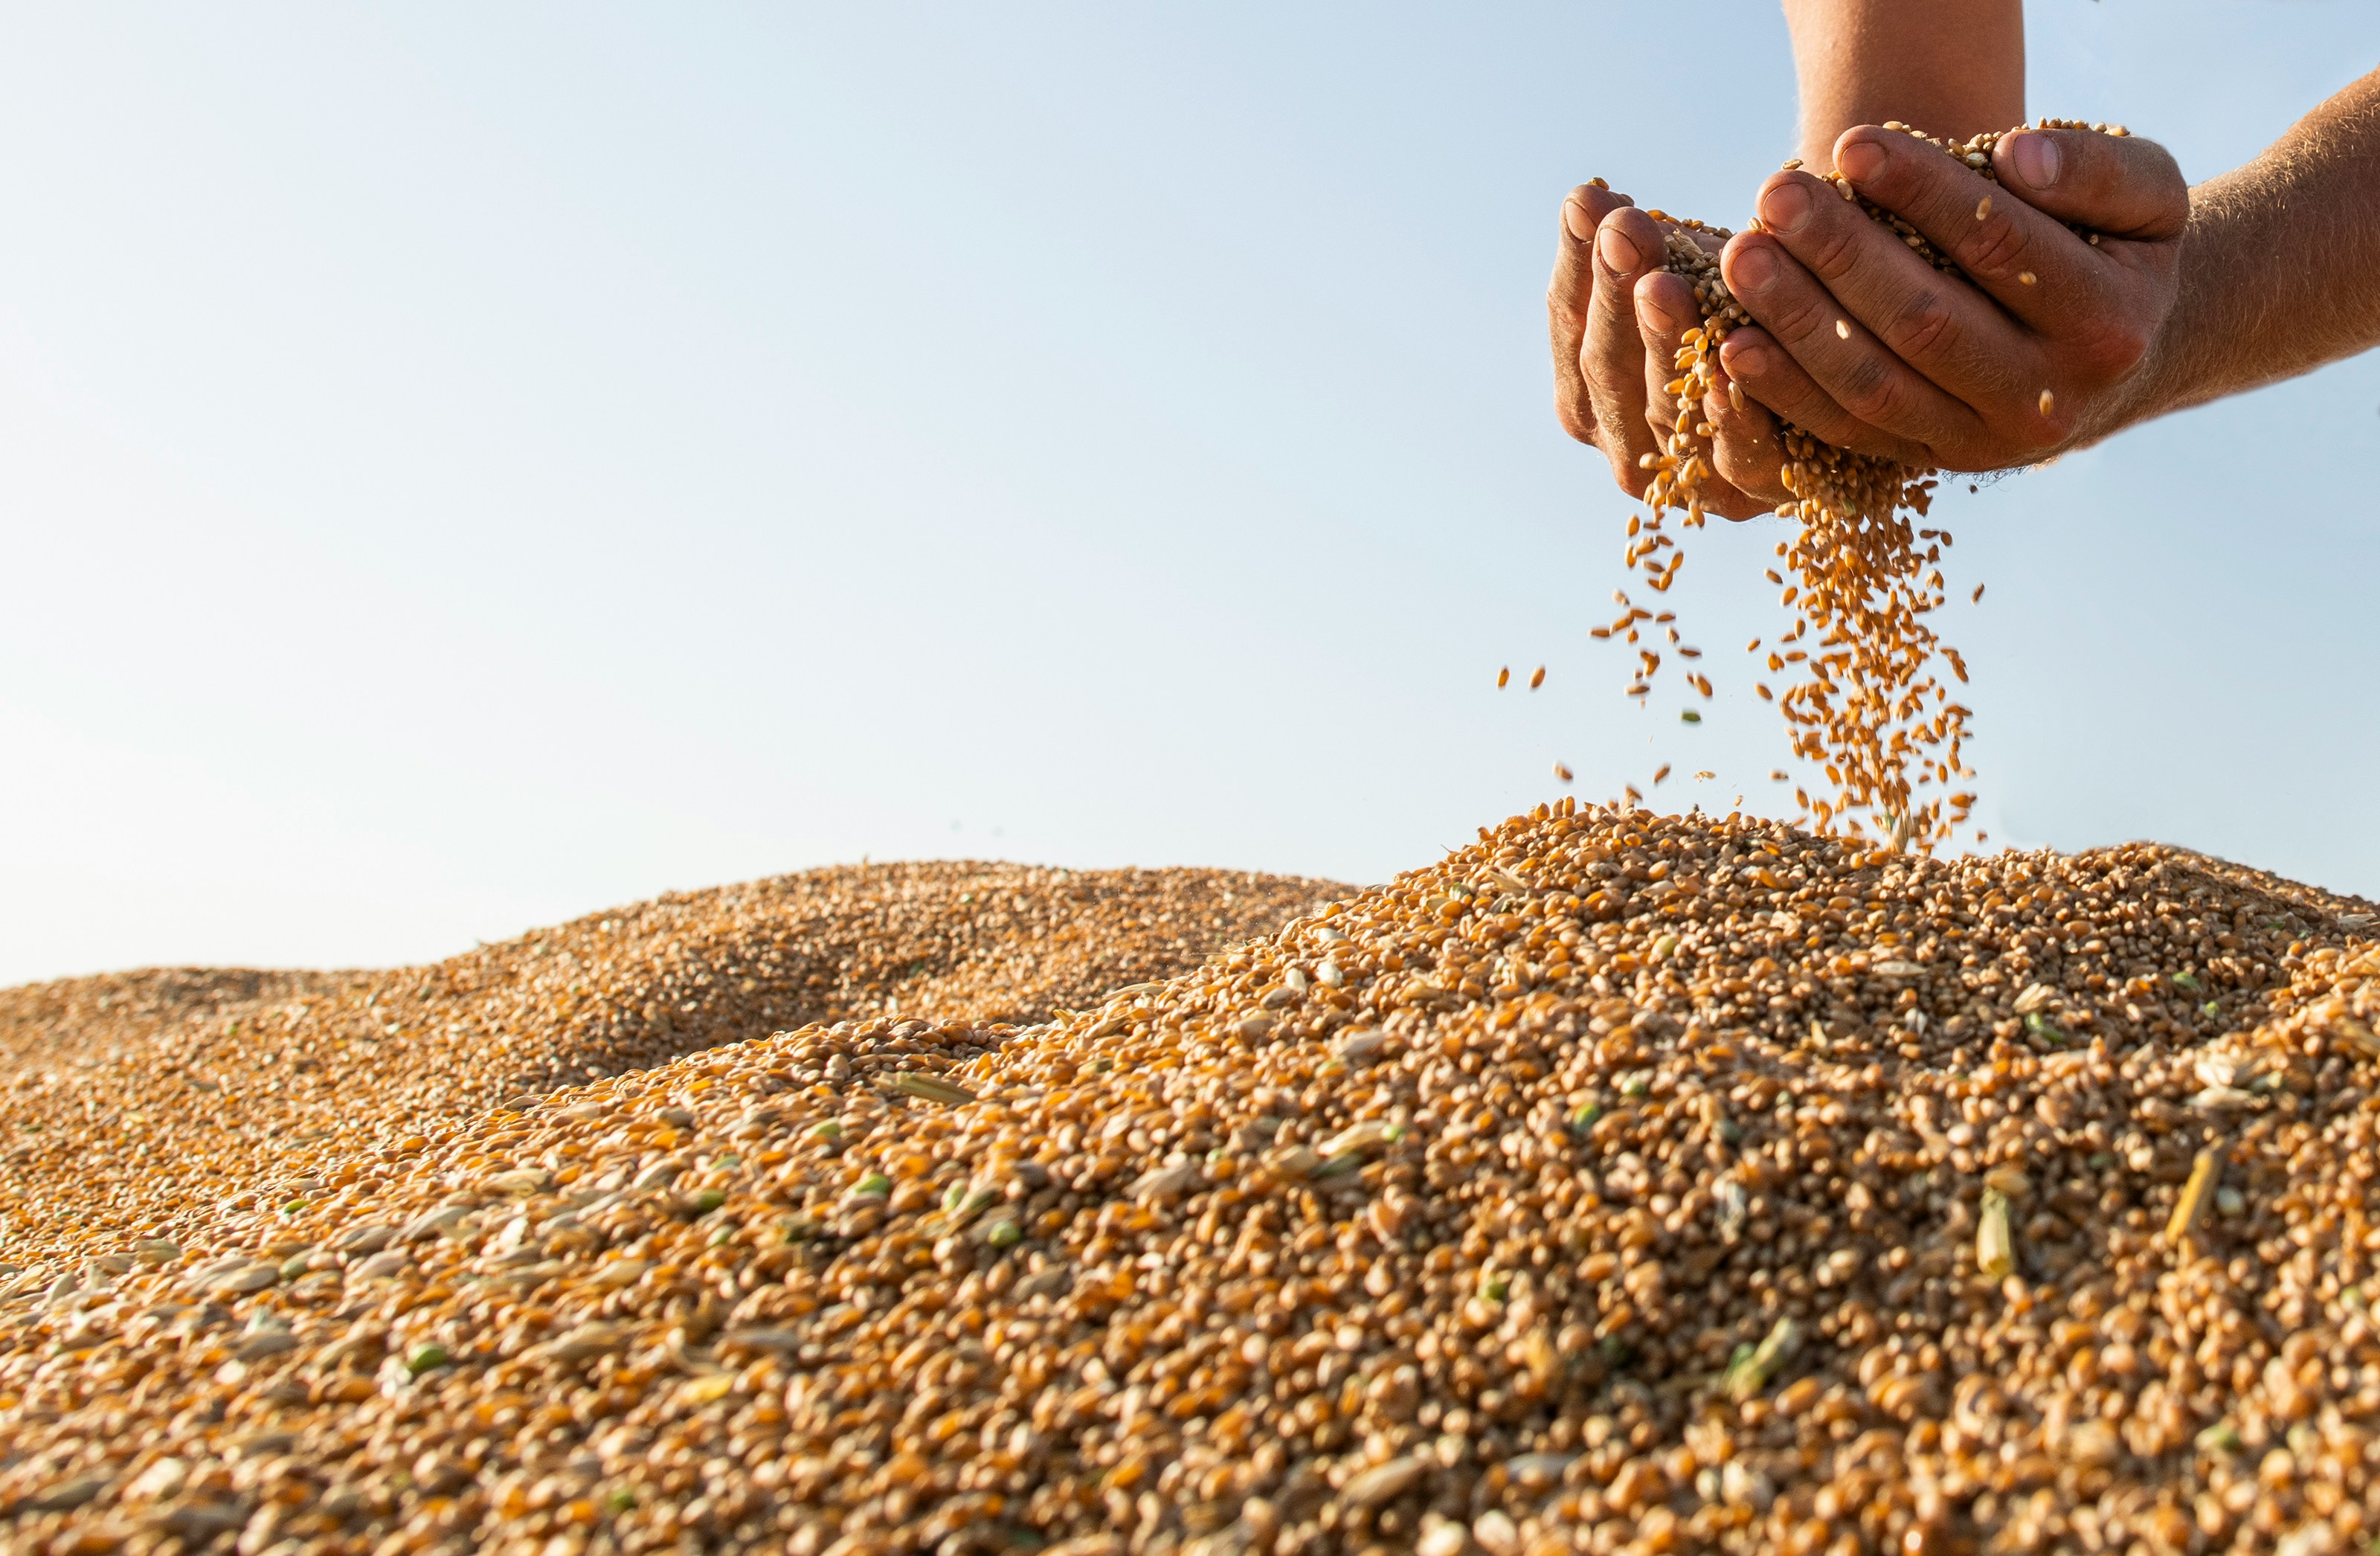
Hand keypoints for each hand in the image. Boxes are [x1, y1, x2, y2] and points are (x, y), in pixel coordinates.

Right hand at [1548, 184, 1769, 519]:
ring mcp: (1688, 480)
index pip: (1571, 329)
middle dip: (1616, 297)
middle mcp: (1628, 447)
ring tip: (1664, 283)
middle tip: (1624, 232)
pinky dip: (1734, 410)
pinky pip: (1741, 454)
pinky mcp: (1761, 493)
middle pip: (1610, 372)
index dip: (1578, 269)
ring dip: (1666, 342)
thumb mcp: (1686, 267)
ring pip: (1666, 409)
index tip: (1590, 204)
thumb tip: (1582, 196)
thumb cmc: (1748, 306)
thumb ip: (1627, 245)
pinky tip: (1733, 355)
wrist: (1839, 363)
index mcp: (1590, 392)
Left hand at [1701, 123, 2188, 490]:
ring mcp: (1981, 444)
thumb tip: (2016, 156)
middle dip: (1841, 255)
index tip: (1851, 143)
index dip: (1921, 192)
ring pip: (1876, 386)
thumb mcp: (2145, 198)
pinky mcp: (1928, 464)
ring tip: (1742, 257)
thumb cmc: (2120, 251)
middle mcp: (2046, 398)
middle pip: (1925, 323)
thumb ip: (2095, 168)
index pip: (1997, 246)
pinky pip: (1845, 432)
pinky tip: (1731, 346)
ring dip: (1797, 323)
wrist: (2125, 358)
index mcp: (2107, 324)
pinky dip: (1785, 393)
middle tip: (1775, 195)